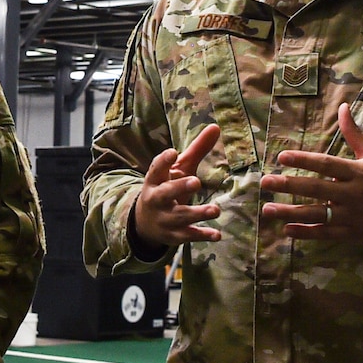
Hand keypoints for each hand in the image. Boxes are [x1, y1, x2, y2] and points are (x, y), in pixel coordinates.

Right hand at [132, 123, 222, 249]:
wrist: (145, 223)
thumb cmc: (167, 188)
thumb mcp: (179, 169)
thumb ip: (197, 150)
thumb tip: (216, 127)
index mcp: (155, 180)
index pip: (156, 169)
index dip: (163, 161)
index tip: (173, 152)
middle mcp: (156, 199)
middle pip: (165, 193)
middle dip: (179, 187)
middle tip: (196, 181)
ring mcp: (164, 219)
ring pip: (179, 216)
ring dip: (197, 213)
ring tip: (216, 210)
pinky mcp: (173, 235)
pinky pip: (187, 235)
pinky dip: (201, 235)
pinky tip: (217, 234)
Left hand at [260, 103, 362, 247]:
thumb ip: (354, 133)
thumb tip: (342, 106)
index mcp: (358, 172)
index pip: (326, 164)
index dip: (304, 160)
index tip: (282, 157)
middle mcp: (352, 194)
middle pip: (316, 189)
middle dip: (289, 185)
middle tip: (265, 181)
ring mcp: (352, 216)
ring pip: (317, 214)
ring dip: (291, 212)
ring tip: (268, 209)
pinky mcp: (353, 234)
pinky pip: (326, 234)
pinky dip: (306, 233)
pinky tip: (287, 229)